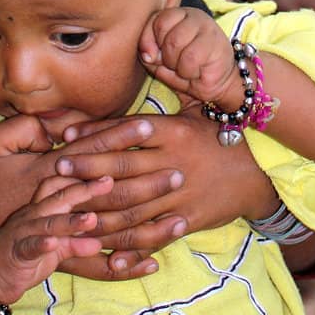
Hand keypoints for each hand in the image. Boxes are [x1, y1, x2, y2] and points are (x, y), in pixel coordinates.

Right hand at [0, 118, 190, 279]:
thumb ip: (26, 128)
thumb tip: (60, 119)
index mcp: (47, 171)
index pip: (91, 150)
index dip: (119, 137)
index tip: (149, 126)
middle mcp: (55, 200)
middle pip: (106, 189)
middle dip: (145, 182)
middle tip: (178, 174)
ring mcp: (57, 230)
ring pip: (105, 227)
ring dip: (142, 224)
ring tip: (172, 221)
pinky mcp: (57, 257)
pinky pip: (94, 266)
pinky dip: (123, 265)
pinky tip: (149, 265)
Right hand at [0, 175, 111, 303]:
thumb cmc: (27, 254)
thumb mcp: (55, 245)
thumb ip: (76, 240)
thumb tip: (100, 241)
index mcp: (43, 207)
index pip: (63, 185)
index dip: (84, 177)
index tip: (110, 171)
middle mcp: (33, 214)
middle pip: (59, 197)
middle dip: (84, 190)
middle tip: (108, 182)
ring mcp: (23, 231)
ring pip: (47, 222)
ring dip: (70, 221)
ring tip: (91, 219)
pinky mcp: (16, 252)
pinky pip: (30, 246)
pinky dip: (42, 244)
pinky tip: (53, 244)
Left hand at [56, 110, 277, 246]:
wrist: (258, 174)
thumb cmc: (219, 137)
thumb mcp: (195, 111)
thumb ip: (167, 94)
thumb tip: (144, 61)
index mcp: (174, 133)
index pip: (127, 133)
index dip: (94, 136)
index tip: (66, 139)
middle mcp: (174, 163)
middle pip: (123, 169)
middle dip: (86, 170)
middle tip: (57, 172)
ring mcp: (180, 195)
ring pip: (131, 207)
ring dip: (97, 211)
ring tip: (70, 212)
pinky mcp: (187, 221)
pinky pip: (153, 236)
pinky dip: (128, 247)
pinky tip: (106, 252)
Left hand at [138, 6, 237, 106]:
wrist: (218, 83)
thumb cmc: (186, 68)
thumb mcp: (160, 60)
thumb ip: (149, 50)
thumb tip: (147, 55)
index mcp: (177, 15)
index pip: (156, 20)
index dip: (150, 42)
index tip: (157, 57)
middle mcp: (193, 16)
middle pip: (164, 32)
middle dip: (166, 57)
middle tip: (176, 65)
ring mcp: (207, 27)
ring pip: (175, 44)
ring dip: (177, 66)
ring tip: (187, 69)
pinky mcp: (217, 43)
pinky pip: (190, 58)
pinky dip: (189, 72)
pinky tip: (198, 72)